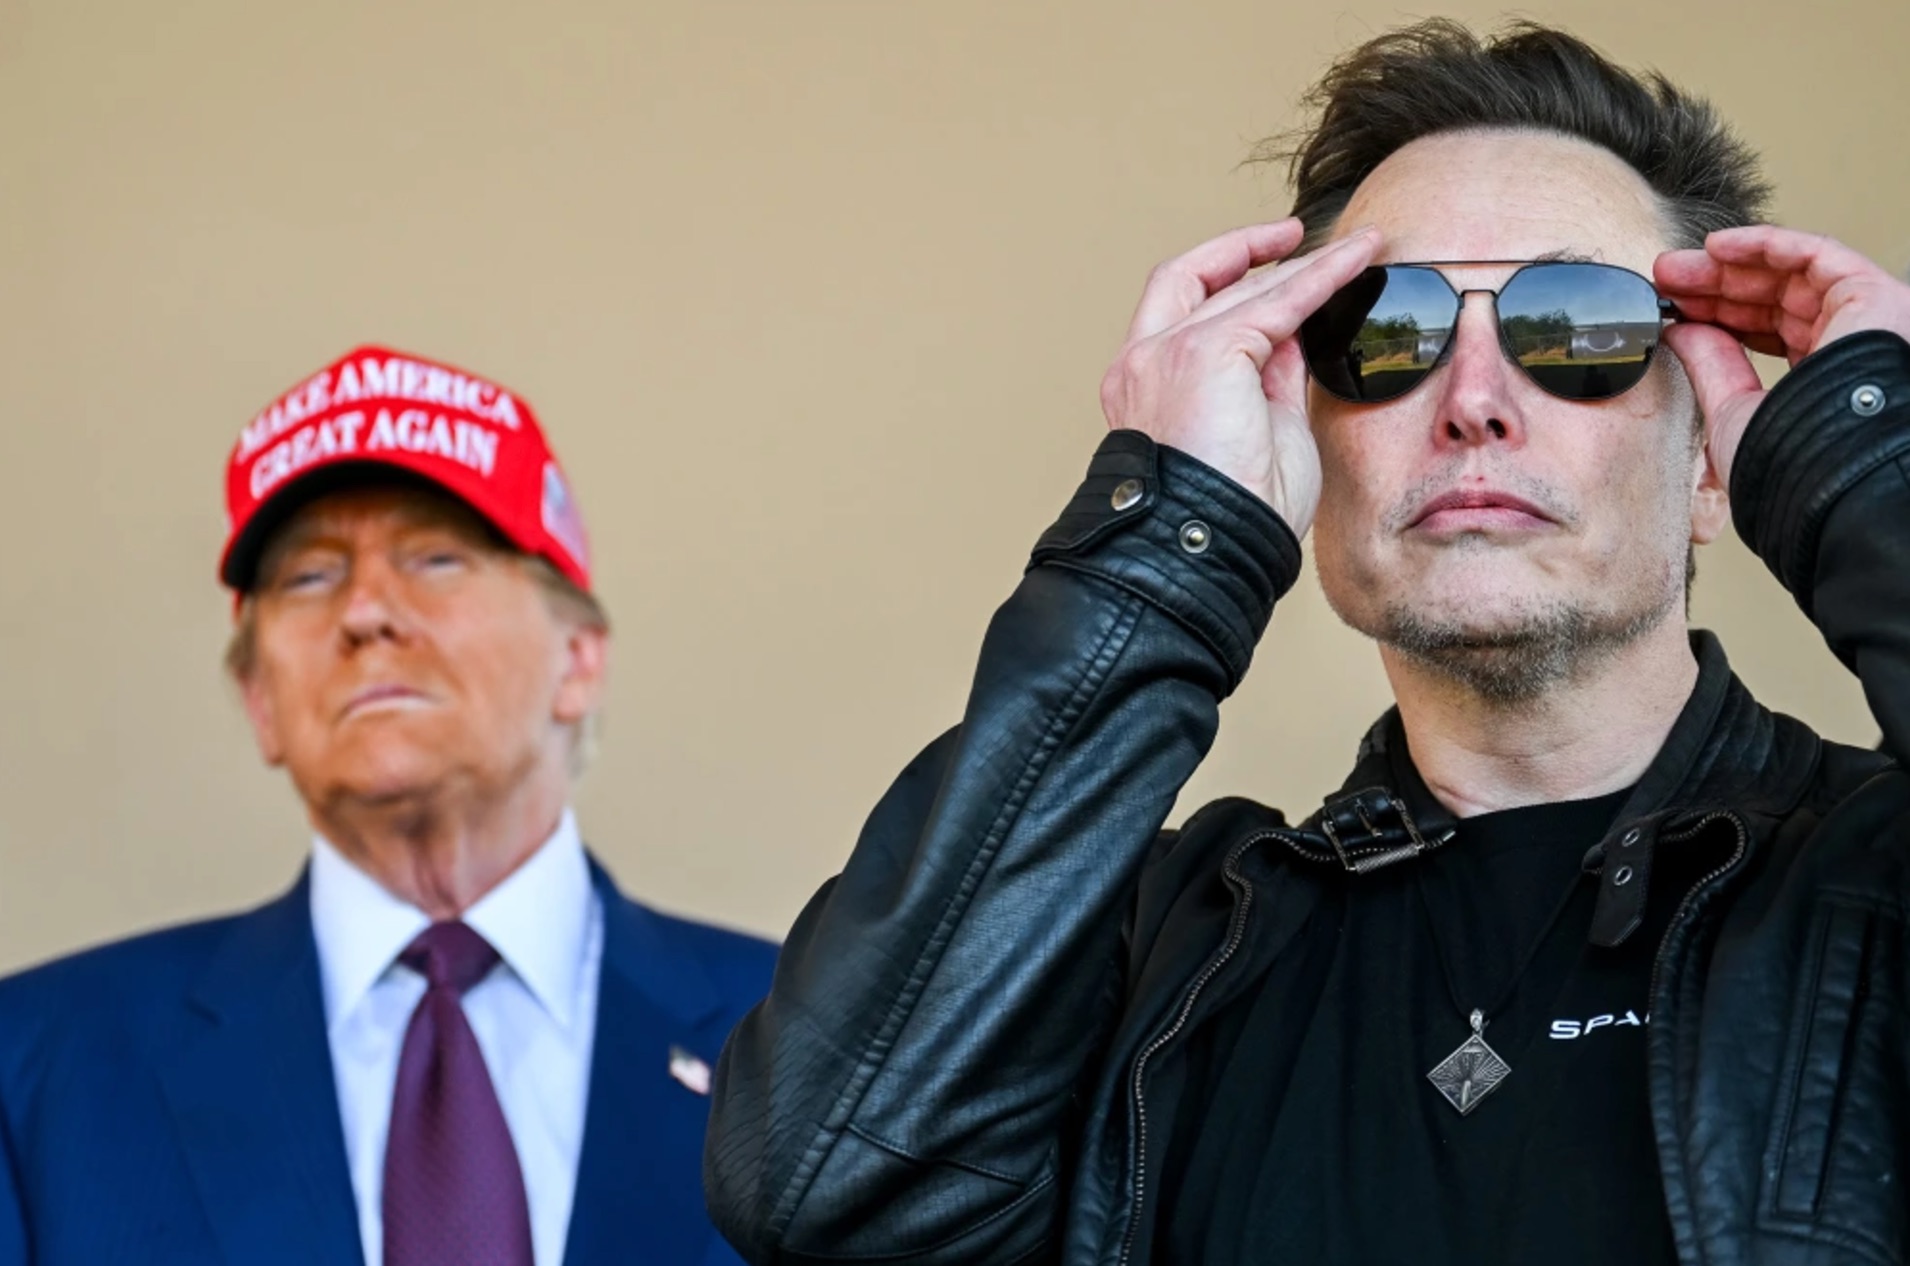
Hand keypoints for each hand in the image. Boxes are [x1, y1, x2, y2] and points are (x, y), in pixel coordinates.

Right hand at [1100, 219, 1381, 536]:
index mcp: (1147, 387)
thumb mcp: (1259, 431)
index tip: (1271, 262)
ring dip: (1298, 263)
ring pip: (1238, 286)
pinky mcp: (1205, 351)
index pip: (1184, 311)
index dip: (1227, 280)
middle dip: (1250, 254)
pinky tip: (1357, 259)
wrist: (1207, 546)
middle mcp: (1143, 361)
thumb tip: (1293, 336)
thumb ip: (1268, 379)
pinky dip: (1321, 274)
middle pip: (1197, 281)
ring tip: (1354, 249)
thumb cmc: (1235, 514)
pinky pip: (1276, 299)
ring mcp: (1166, 353)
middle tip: (1298, 238)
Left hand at [1655, 226, 1909, 488]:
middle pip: (1776, 300)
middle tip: (1665, 280)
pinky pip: (1817, 254)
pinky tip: (1718, 247)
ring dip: (1729, 265)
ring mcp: (1865, 319)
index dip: (1717, 317)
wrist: (1829, 466)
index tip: (1671, 311)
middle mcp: (1848, 347)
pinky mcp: (1873, 294)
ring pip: (1792, 274)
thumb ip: (1710, 368)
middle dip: (1714, 287)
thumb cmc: (1791, 461)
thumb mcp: (1733, 411)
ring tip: (1675, 268)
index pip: (1767, 335)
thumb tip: (1680, 332)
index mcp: (1821, 381)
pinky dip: (1766, 244)